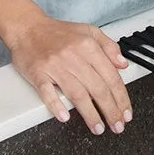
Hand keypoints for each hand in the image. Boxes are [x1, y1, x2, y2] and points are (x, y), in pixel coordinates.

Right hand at [7, 15, 131, 135]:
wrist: (28, 27)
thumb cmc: (58, 32)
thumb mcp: (89, 31)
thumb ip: (109, 47)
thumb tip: (123, 64)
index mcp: (88, 46)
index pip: (111, 76)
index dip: (121, 97)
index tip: (125, 111)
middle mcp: (74, 56)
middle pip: (97, 88)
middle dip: (110, 110)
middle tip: (117, 125)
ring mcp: (55, 66)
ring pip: (77, 93)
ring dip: (90, 114)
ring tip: (98, 127)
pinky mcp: (38, 73)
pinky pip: (48, 92)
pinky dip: (56, 105)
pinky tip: (65, 116)